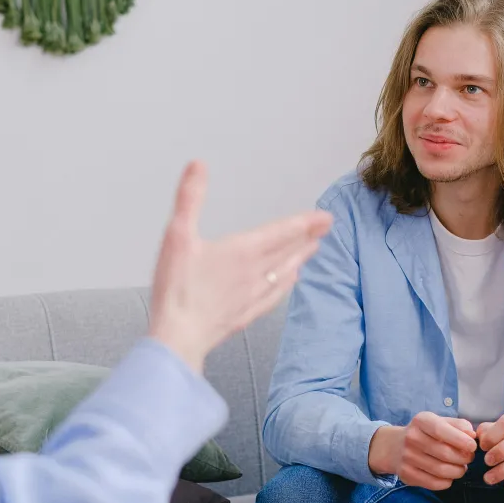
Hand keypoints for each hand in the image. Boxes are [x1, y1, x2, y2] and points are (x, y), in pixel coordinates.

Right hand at [148, 161, 332, 372]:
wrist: (178, 336)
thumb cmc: (177, 288)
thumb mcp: (178, 234)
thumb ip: (190, 198)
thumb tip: (198, 166)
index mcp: (242, 251)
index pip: (281, 232)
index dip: (304, 222)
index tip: (325, 217)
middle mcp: (254, 273)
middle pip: (288, 251)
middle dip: (308, 237)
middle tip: (326, 227)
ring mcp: (252, 295)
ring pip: (284, 273)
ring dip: (300, 258)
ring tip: (313, 249)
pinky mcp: (245, 314)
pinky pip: (273, 296)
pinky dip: (286, 285)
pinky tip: (290, 282)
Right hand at [368, 412, 476, 490]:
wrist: (395, 446)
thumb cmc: (425, 433)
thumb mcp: (440, 421)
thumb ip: (459, 426)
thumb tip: (472, 436)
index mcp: (421, 421)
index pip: (442, 430)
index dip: (460, 440)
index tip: (472, 446)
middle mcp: (411, 438)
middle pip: (445, 453)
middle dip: (464, 458)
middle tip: (469, 458)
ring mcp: (407, 457)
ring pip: (441, 471)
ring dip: (458, 471)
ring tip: (461, 467)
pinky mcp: (406, 474)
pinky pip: (434, 483)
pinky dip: (447, 482)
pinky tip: (449, 475)